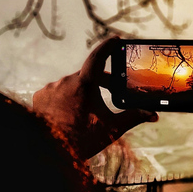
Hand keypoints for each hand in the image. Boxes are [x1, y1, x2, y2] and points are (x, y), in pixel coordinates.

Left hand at [32, 36, 157, 158]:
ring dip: (81, 92)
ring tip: (87, 109)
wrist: (50, 152)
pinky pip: (56, 92)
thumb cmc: (83, 140)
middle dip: (101, 81)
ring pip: (71, 84)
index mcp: (84, 85)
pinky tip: (68, 112)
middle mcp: (65, 81)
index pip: (98, 57)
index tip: (116, 39)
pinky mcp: (40, 97)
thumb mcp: (111, 128)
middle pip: (88, 75)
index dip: (108, 46)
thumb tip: (153, 114)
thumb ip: (133, 117)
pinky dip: (64, 98)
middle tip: (113, 89)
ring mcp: (51, 88)